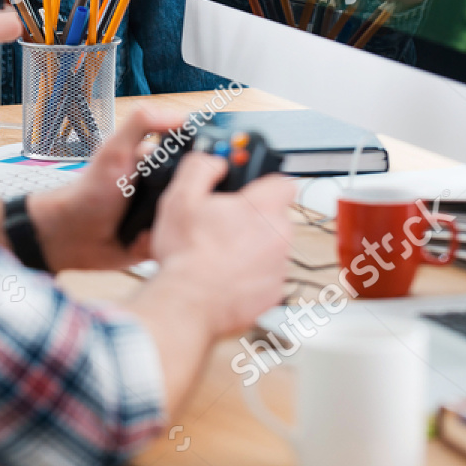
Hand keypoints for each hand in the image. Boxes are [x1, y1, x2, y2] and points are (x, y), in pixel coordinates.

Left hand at [26, 107, 192, 271]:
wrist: (72, 234)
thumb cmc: (90, 189)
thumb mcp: (115, 150)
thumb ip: (142, 123)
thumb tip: (182, 116)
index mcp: (160, 163)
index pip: (195, 161)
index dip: (202, 166)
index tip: (201, 172)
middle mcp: (164, 188)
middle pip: (197, 192)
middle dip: (186, 202)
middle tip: (160, 204)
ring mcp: (162, 215)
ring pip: (189, 220)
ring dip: (172, 224)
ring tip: (147, 224)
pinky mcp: (158, 240)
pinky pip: (174, 243)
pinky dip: (160, 242)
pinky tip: (139, 240)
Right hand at [149, 154, 295, 339]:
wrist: (188, 302)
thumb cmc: (186, 254)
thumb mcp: (181, 197)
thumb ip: (201, 168)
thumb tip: (214, 163)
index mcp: (263, 208)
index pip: (284, 183)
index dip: (264, 185)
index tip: (248, 192)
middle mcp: (280, 236)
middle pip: (275, 217)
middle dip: (253, 219)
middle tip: (223, 226)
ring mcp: (279, 267)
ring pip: (270, 248)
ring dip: (252, 248)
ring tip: (219, 254)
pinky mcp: (274, 293)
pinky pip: (266, 276)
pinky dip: (249, 275)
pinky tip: (224, 275)